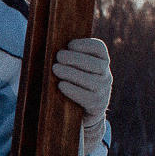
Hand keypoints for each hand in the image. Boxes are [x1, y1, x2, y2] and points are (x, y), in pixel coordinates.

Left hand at [52, 37, 111, 154]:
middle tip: (59, 56)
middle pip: (96, 64)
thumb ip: (69, 57)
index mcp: (102, 61)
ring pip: (92, 80)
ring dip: (72, 73)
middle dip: (76, 58)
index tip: (70, 44)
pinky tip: (61, 85)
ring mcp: (103, 90)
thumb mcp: (77, 67)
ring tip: (56, 68)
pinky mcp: (96, 104)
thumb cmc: (75, 82)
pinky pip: (87, 97)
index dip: (85, 44)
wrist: (85, 111)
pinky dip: (73, 90)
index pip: (99, 48)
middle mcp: (106, 75)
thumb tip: (49, 46)